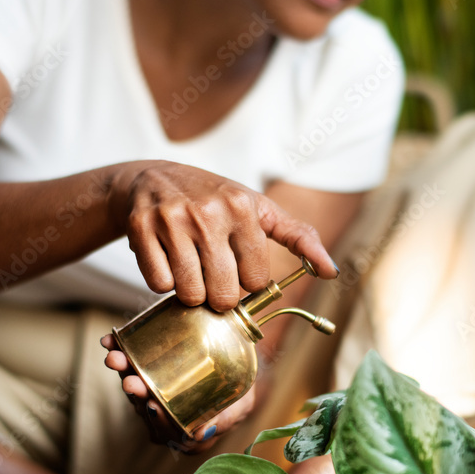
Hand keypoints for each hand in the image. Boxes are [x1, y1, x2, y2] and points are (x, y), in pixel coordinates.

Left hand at [101, 334, 256, 453]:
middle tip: (132, 381)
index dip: (156, 420)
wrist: (238, 359)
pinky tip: (110, 341)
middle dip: (135, 393)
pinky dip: (119, 353)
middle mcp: (164, 417)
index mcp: (185, 433)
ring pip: (133, 387)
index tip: (152, 406)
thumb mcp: (241, 404)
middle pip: (145, 408)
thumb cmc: (239, 389)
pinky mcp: (146, 373)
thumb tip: (200, 434)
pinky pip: (128, 366)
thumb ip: (225, 419)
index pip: (166, 432)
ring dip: (122, 371)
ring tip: (116, 357)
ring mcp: (153, 395)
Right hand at [116, 161, 336, 311]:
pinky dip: (162, 281)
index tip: (237, 263)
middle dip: (218, 293)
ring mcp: (172, 220)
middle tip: (212, 273)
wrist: (153, 179)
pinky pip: (158, 284)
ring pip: (190, 294)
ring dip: (191, 292)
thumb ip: (299, 238)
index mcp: (243, 207)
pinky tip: (166, 258)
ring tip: (190, 267)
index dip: (246, 280)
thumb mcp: (259, 210)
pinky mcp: (141, 229)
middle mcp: (208, 212)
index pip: (256, 281)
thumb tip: (333, 272)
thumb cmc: (214, 200)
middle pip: (223, 295)